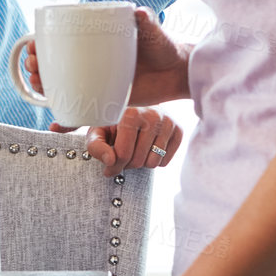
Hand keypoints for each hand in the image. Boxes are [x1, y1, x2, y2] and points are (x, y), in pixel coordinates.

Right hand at [26, 7, 190, 107]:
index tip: (33, 45)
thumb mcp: (152, 31)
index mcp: (95, 40)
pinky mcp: (103, 99)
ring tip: (38, 85)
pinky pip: (80, 109)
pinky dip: (68, 119)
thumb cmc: (163, 46)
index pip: (61, 40)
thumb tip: (138, 12)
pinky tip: (56, 124)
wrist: (177, 72)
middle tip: (34, 65)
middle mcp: (90, 61)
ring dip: (43, 87)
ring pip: (60, 86)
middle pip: (54, 64)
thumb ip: (146, 21)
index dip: (42, 43)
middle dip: (36, 65)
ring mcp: (94, 80)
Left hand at [51, 106, 182, 171]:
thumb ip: (96, 147)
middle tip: (123, 153)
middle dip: (127, 164)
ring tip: (135, 148)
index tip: (108, 167)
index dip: (114, 166)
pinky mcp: (178, 130)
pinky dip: (154, 160)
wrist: (137, 108)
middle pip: (138, 161)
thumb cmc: (113, 123)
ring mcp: (168, 122)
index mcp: (130, 113)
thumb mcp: (98, 132)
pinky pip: (165, 162)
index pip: (123, 154)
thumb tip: (110, 161)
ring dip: (141, 162)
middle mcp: (152, 115)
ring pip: (153, 163)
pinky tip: (148, 147)